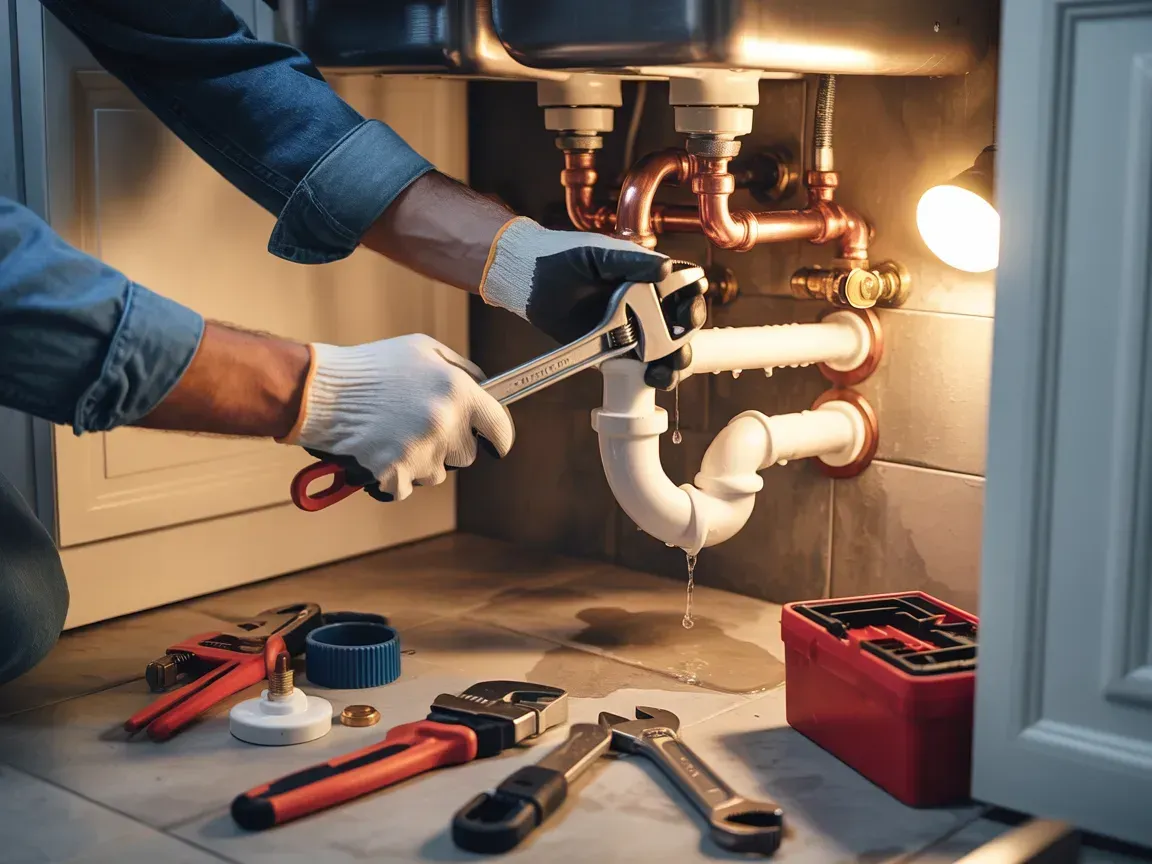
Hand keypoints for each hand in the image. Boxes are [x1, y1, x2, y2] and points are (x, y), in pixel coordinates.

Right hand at [281, 334, 513, 501]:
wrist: (322, 391)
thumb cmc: (374, 367)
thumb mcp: (425, 350)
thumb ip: (463, 371)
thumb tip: (487, 390)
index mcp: (458, 393)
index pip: (500, 430)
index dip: (497, 437)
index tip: (493, 442)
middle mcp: (444, 425)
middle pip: (467, 455)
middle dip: (451, 445)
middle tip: (421, 425)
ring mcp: (420, 453)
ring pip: (437, 473)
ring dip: (423, 460)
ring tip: (394, 433)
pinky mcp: (395, 475)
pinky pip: (408, 486)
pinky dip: (396, 475)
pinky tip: (380, 449)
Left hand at [478, 218, 706, 388]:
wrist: (527, 279)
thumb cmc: (563, 256)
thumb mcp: (600, 254)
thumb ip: (633, 261)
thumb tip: (666, 269)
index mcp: (648, 277)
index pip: (685, 289)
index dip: (693, 299)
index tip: (688, 307)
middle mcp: (646, 305)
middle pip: (682, 326)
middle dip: (687, 336)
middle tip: (679, 340)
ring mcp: (631, 331)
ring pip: (666, 352)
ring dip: (674, 363)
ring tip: (666, 369)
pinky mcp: (613, 353)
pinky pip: (638, 368)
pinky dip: (649, 376)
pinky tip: (649, 377)